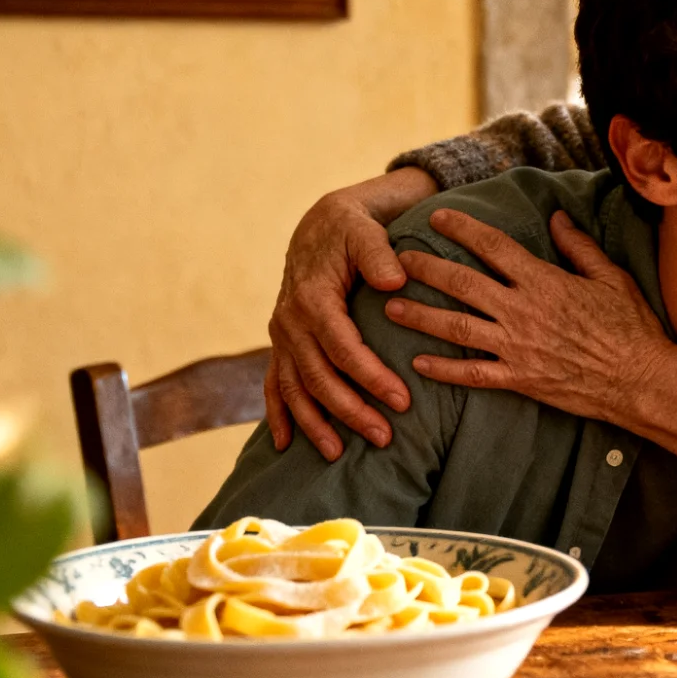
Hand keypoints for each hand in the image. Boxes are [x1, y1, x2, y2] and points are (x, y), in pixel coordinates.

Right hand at [263, 169, 437, 458]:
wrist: (321, 223)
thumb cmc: (351, 227)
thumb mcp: (365, 229)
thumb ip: (379, 254)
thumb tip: (396, 281)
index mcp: (313, 298)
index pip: (344, 348)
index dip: (371, 377)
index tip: (401, 401)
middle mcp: (290, 321)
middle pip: (319, 376)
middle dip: (350, 410)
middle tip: (384, 437)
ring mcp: (282, 335)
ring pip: (294, 387)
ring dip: (315, 422)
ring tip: (338, 454)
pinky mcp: (283, 343)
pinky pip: (274, 383)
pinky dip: (278, 414)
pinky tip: (284, 444)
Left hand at [388, 210, 674, 425]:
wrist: (639, 380)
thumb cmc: (631, 326)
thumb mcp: (611, 277)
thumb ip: (579, 246)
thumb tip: (557, 217)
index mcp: (544, 281)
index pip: (493, 247)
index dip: (462, 229)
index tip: (438, 217)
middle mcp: (523, 311)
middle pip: (462, 284)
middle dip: (426, 269)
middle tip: (397, 260)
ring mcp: (517, 347)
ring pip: (457, 328)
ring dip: (421, 316)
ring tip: (390, 308)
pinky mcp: (519, 379)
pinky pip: (472, 374)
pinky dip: (443, 370)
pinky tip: (418, 363)